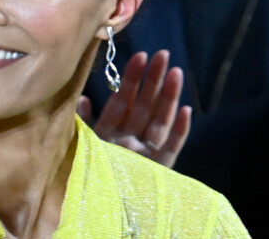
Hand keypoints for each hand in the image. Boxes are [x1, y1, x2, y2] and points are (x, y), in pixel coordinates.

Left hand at [78, 51, 190, 167]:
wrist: (99, 215)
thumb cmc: (86, 173)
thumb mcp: (82, 145)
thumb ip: (85, 122)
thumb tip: (83, 98)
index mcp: (110, 132)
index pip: (123, 100)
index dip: (131, 79)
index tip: (140, 56)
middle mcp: (129, 139)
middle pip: (145, 105)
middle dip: (154, 80)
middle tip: (163, 54)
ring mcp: (145, 154)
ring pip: (160, 120)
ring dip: (169, 97)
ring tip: (176, 73)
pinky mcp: (159, 169)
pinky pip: (171, 148)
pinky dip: (180, 130)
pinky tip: (186, 110)